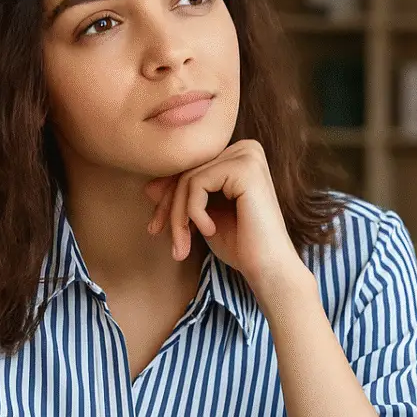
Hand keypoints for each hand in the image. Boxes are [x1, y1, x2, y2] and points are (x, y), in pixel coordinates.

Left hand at [144, 139, 306, 287]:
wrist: (268, 268)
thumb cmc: (240, 246)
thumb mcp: (202, 217)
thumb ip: (181, 198)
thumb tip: (148, 186)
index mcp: (238, 156)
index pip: (189, 169)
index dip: (167, 199)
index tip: (156, 228)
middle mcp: (246, 149)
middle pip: (186, 171)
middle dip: (169, 208)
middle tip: (162, 237)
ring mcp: (247, 155)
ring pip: (187, 179)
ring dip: (178, 216)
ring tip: (183, 244)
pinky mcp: (245, 168)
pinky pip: (197, 184)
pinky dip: (194, 212)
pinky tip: (210, 230)